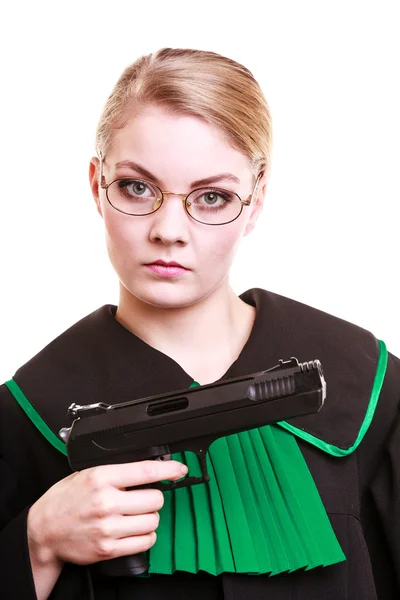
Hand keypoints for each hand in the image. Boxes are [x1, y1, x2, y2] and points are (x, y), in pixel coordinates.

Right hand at [27, 460, 187, 565]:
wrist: (44, 530)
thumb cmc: (66, 499)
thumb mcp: (88, 474)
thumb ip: (117, 472)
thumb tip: (150, 470)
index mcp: (101, 477)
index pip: (146, 471)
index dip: (169, 470)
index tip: (180, 470)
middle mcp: (106, 502)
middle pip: (155, 499)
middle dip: (153, 497)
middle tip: (142, 498)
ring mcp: (108, 528)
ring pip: (153, 521)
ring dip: (149, 517)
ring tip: (134, 514)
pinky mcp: (109, 548)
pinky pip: (145, 542)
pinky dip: (145, 536)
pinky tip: (133, 530)